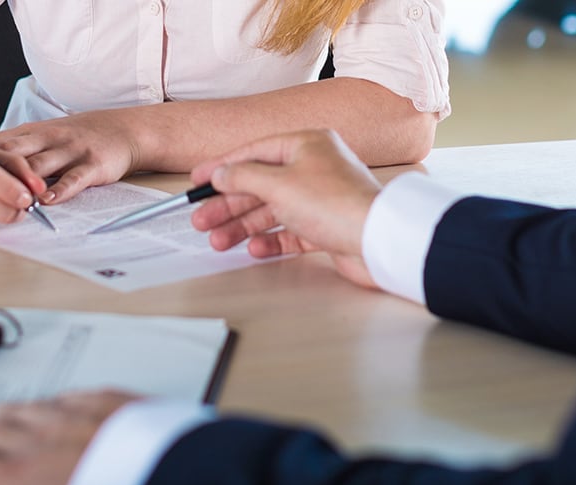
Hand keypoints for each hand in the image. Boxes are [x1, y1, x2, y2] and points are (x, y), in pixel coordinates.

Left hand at [0, 109, 140, 204]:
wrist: (123, 130)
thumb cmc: (74, 138)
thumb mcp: (41, 136)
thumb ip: (13, 151)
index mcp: (31, 133)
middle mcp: (47, 138)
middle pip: (13, 152)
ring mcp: (70, 150)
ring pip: (40, 165)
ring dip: (22, 184)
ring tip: (7, 201)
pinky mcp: (92, 164)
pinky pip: (73, 178)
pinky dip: (59, 190)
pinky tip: (47, 201)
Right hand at [191, 130, 381, 288]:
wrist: (378, 240)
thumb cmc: (336, 204)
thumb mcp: (278, 184)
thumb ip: (243, 176)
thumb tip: (222, 172)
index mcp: (307, 145)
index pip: (254, 152)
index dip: (222, 167)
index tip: (198, 180)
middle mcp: (315, 168)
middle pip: (260, 184)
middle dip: (228, 205)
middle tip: (202, 220)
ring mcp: (321, 198)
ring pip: (272, 211)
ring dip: (244, 226)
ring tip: (219, 241)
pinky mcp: (327, 227)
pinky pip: (290, 232)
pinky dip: (271, 240)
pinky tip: (254, 248)